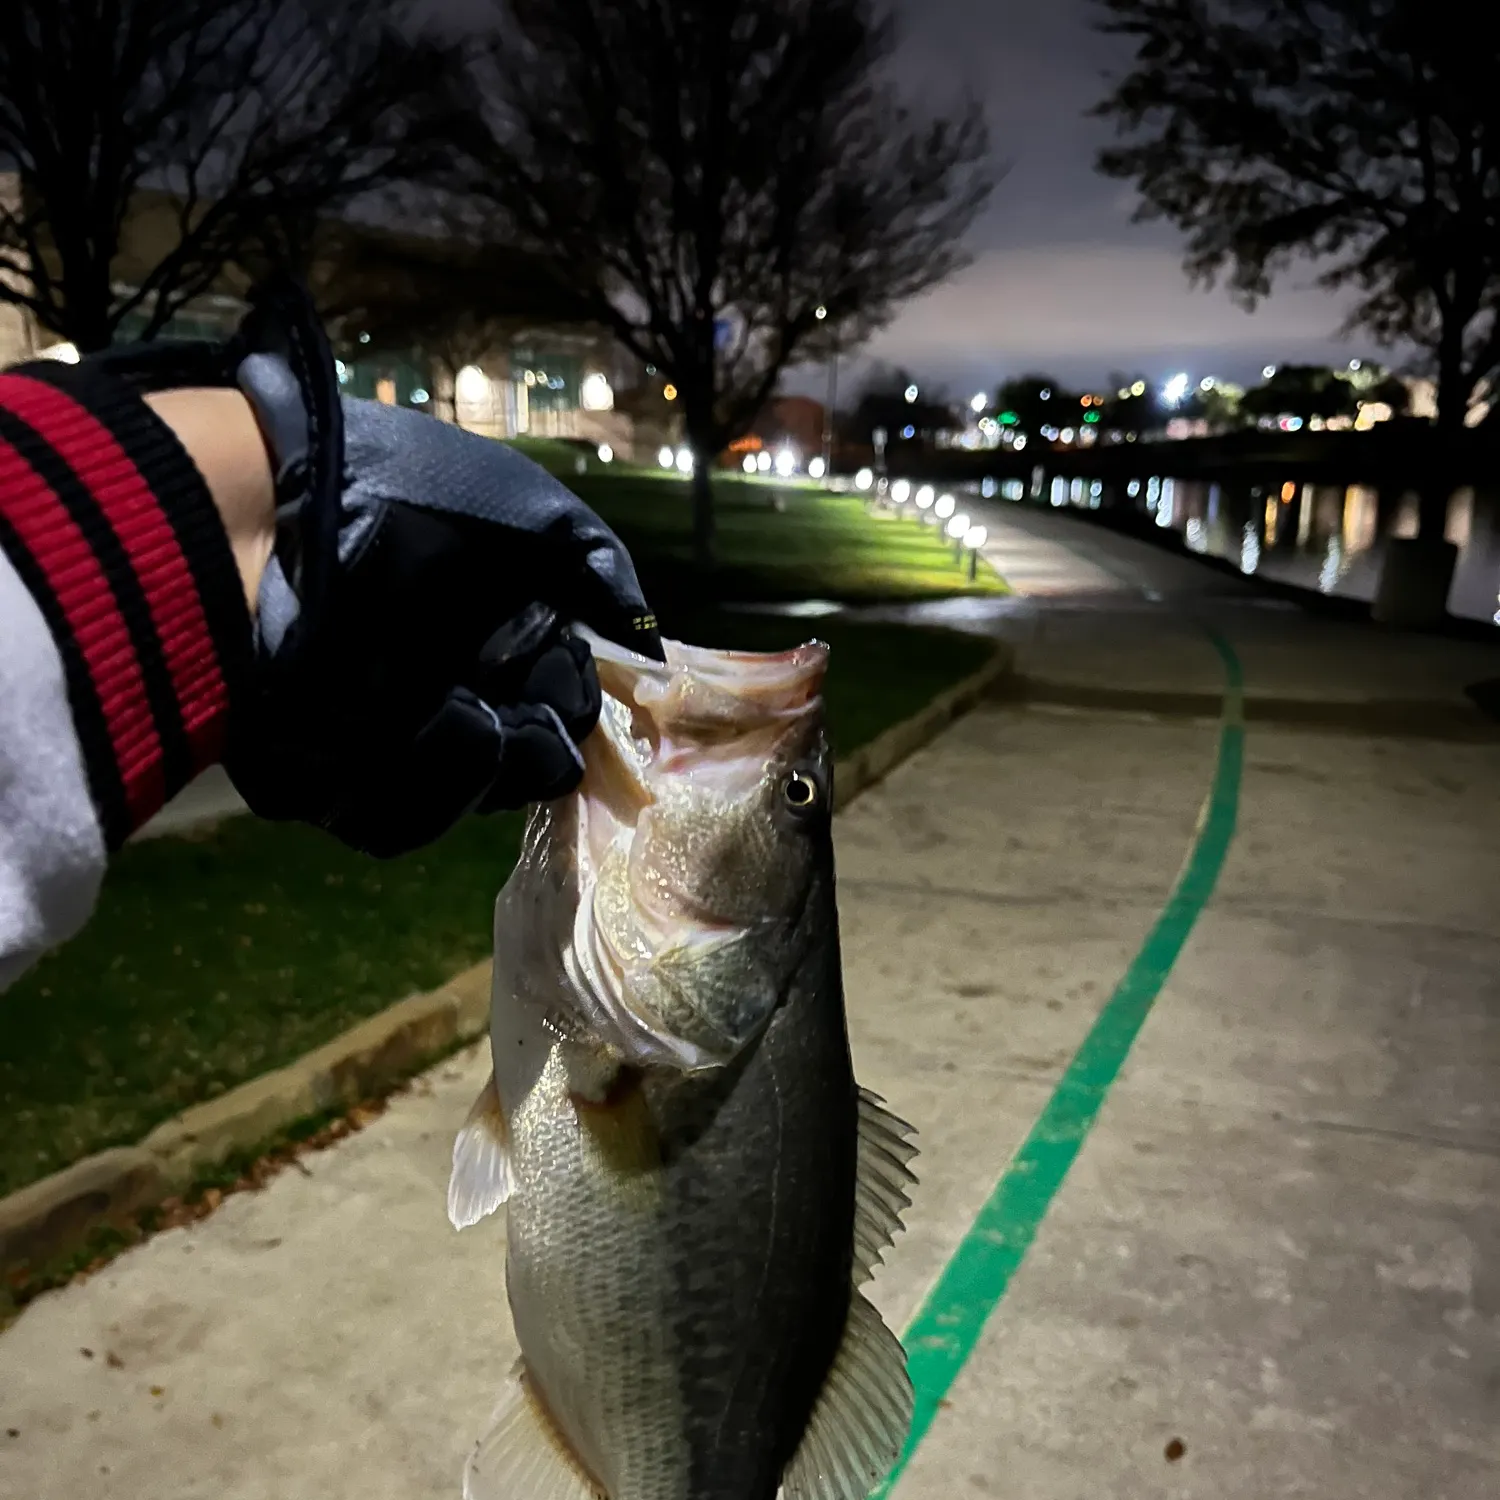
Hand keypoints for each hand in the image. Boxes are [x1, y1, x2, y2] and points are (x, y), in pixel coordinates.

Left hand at [223, 277, 661, 856]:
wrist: (272, 514)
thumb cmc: (412, 497)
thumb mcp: (535, 515)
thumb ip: (603, 572)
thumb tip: (652, 648)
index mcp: (490, 634)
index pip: (558, 705)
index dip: (575, 709)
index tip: (578, 695)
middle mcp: (442, 688)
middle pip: (518, 769)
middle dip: (533, 752)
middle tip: (526, 717)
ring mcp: (381, 737)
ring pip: (460, 806)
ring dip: (475, 769)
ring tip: (463, 715)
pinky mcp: (321, 776)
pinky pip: (385, 822)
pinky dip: (415, 785)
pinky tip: (415, 727)